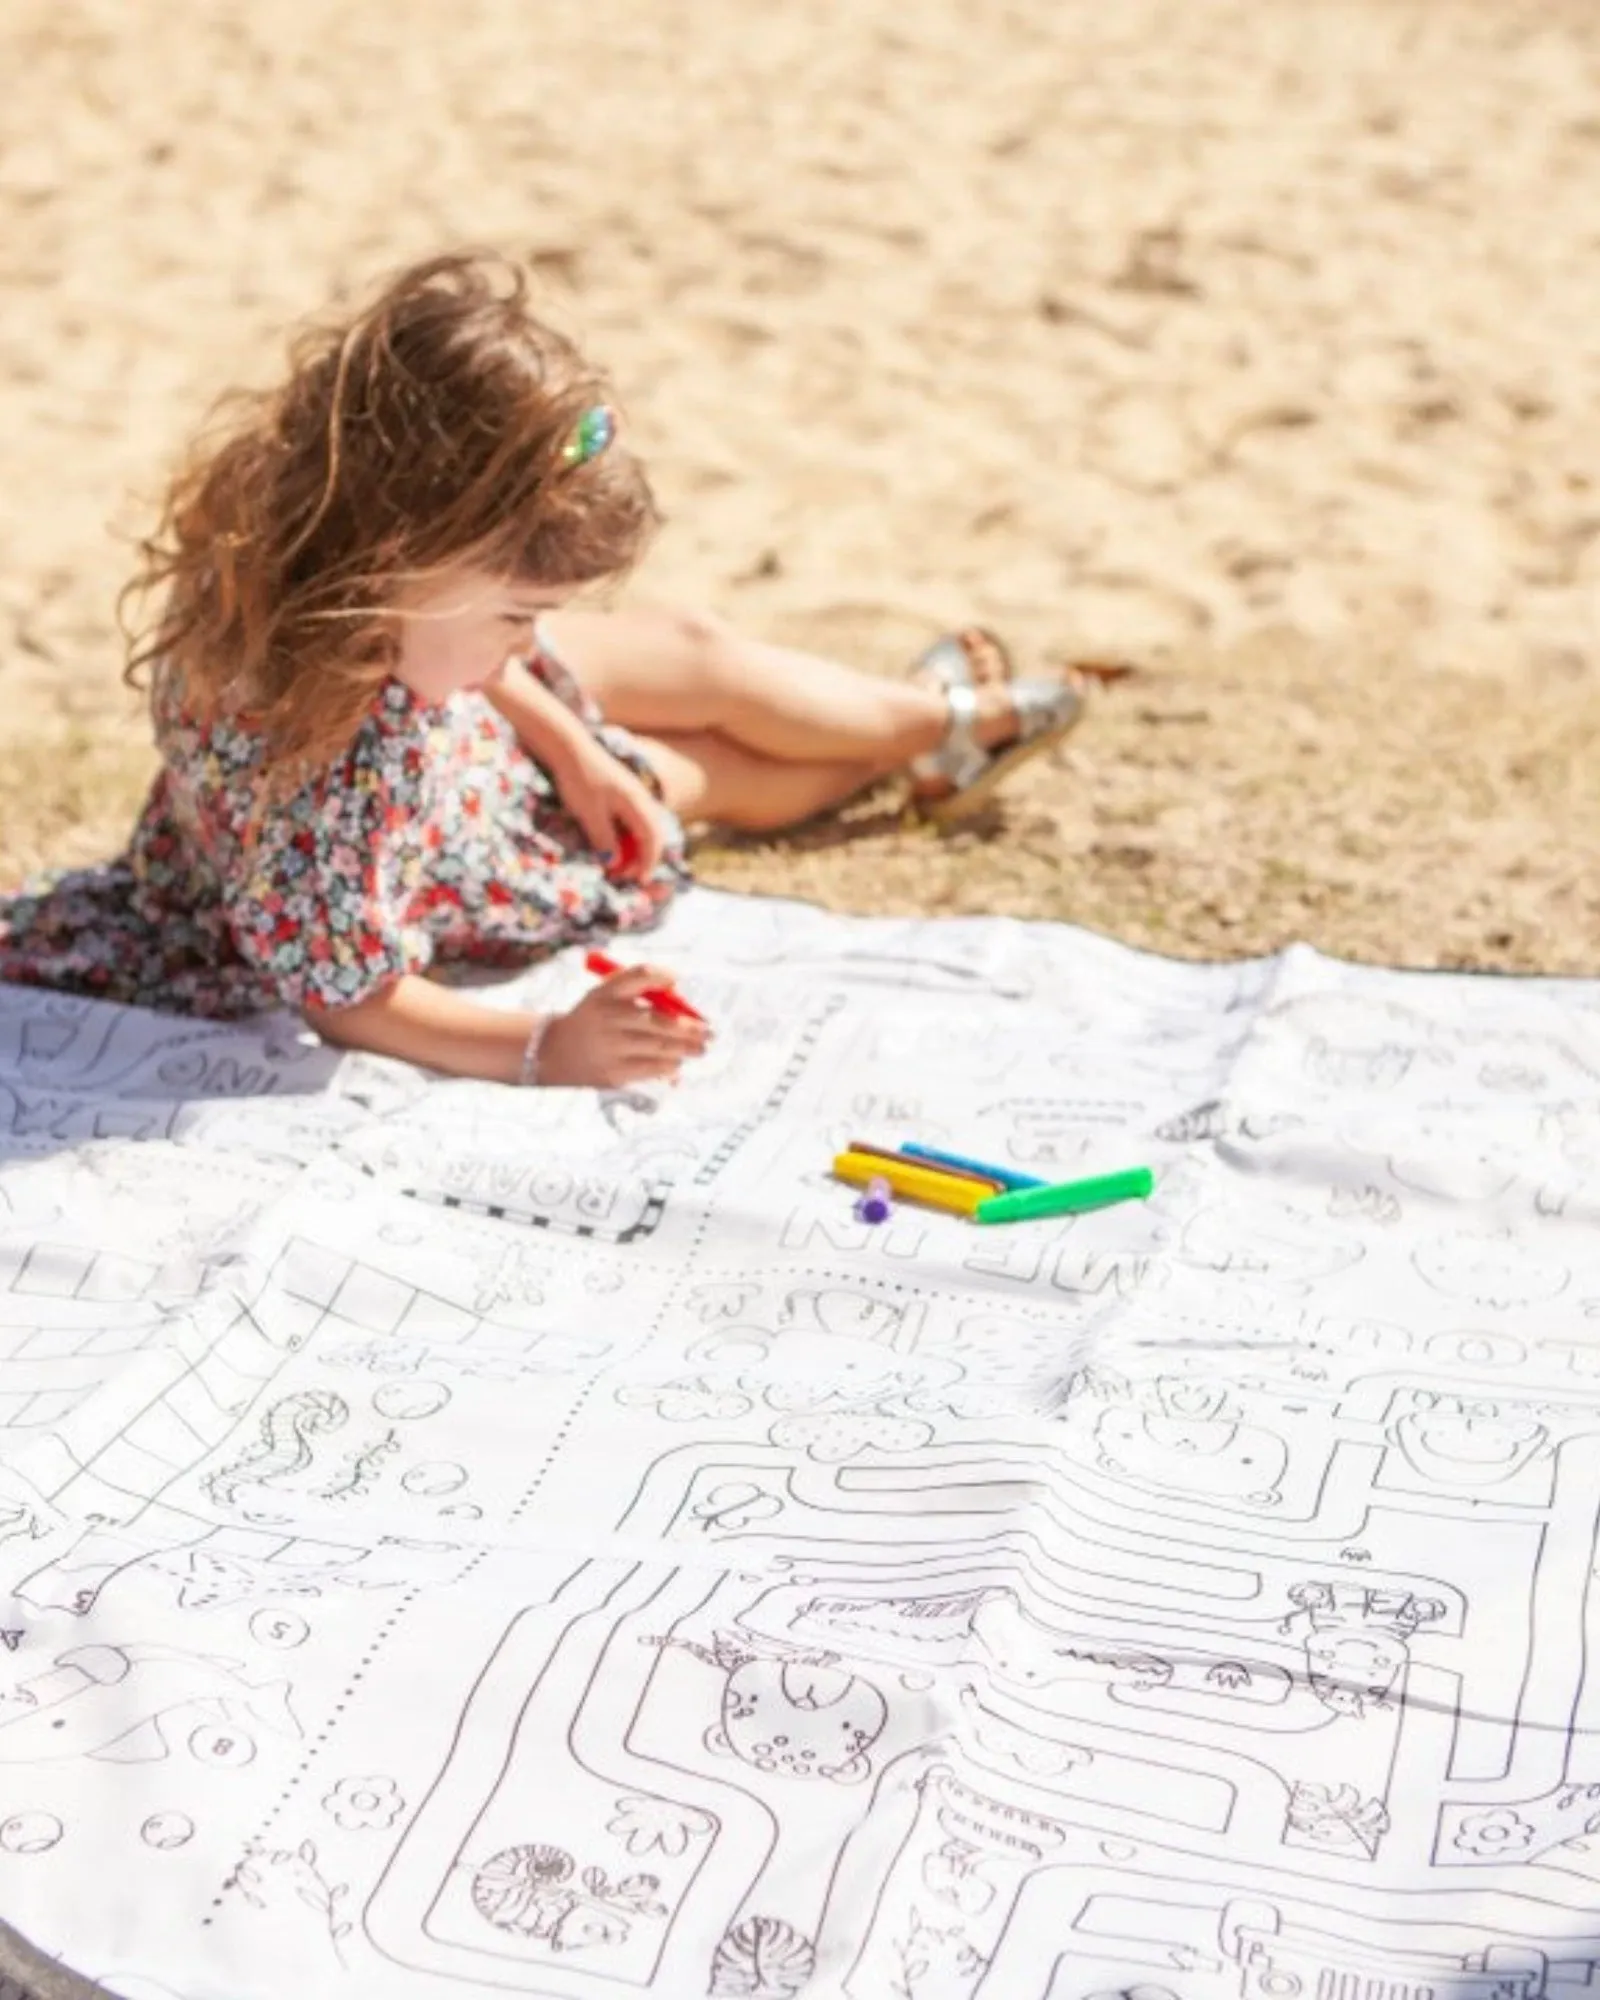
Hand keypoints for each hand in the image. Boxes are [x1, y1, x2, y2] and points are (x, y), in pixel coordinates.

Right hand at [539, 965, 711, 1087]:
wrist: (554, 1051)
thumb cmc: (593, 1018)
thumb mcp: (605, 993)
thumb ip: (639, 988)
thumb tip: (681, 996)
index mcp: (607, 993)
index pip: (641, 975)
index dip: (662, 976)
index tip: (677, 980)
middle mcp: (609, 1017)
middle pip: (660, 1019)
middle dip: (690, 1027)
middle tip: (708, 1032)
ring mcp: (611, 1047)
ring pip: (659, 1047)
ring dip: (685, 1048)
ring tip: (699, 1049)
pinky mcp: (613, 1072)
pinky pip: (651, 1069)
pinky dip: (669, 1066)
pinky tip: (678, 1064)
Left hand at [551, 735, 668, 883]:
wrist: (568, 747)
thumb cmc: (579, 779)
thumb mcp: (589, 813)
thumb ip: (603, 839)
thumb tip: (614, 863)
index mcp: (637, 803)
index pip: (653, 839)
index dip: (648, 862)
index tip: (639, 881)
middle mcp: (640, 798)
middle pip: (652, 834)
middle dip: (642, 858)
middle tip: (624, 875)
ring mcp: (632, 793)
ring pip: (643, 827)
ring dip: (633, 848)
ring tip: (617, 863)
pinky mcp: (621, 792)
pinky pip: (632, 819)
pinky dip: (626, 835)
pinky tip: (612, 842)